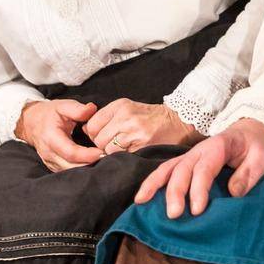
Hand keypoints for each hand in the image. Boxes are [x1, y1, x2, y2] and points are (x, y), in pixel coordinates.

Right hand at [16, 99, 103, 172]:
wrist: (32, 122)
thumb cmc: (50, 114)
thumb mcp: (63, 106)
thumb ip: (77, 108)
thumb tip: (91, 109)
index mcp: (51, 138)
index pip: (70, 152)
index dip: (86, 155)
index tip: (101, 151)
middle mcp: (49, 153)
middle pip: (71, 166)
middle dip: (89, 164)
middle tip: (106, 158)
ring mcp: (50, 162)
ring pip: (69, 172)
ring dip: (86, 169)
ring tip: (101, 161)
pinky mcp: (53, 166)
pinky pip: (67, 172)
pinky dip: (80, 170)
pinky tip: (92, 164)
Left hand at [83, 98, 202, 151]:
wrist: (179, 122)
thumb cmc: (151, 118)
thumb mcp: (128, 109)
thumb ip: (107, 117)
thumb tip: (84, 129)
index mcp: (121, 105)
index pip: (92, 124)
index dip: (94, 134)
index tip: (103, 136)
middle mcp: (126, 116)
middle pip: (98, 139)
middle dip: (102, 145)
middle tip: (115, 144)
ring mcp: (134, 131)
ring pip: (108, 149)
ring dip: (112, 153)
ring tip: (124, 148)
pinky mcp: (142, 145)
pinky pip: (121, 156)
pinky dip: (123, 157)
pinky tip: (131, 152)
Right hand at [135, 118, 263, 215]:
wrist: (250, 129)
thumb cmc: (255, 145)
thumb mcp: (261, 157)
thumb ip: (248, 174)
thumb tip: (233, 193)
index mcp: (219, 147)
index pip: (205, 169)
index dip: (198, 189)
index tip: (196, 210)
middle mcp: (199, 150)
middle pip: (182, 169)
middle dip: (175, 192)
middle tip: (174, 215)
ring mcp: (190, 155)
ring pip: (168, 168)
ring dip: (154, 185)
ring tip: (141, 202)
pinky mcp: (186, 162)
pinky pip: (166, 170)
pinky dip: (152, 182)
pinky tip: (142, 197)